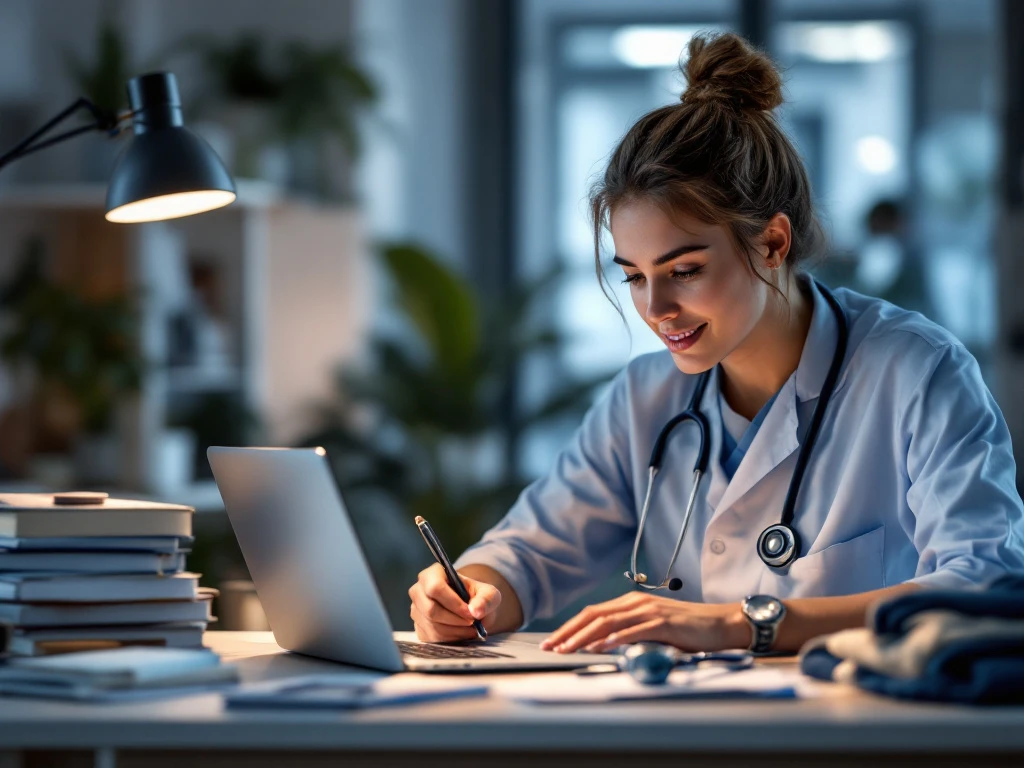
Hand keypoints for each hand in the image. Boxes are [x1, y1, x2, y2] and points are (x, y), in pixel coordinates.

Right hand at [409, 563, 501, 642]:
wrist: (471, 609)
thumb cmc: (478, 597)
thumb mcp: (489, 594)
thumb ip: (486, 599)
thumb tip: (476, 611)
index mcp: (434, 574)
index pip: (435, 588)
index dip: (453, 603)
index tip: (470, 613)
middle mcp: (419, 590)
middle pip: (431, 610)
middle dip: (455, 620)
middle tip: (472, 623)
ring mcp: (416, 609)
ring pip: (432, 626)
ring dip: (455, 631)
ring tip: (470, 629)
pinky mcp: (418, 627)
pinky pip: (431, 638)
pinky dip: (450, 639)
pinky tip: (461, 633)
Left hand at [539, 592, 749, 653]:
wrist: (720, 623)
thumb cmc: (686, 629)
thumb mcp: (651, 630)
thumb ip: (628, 634)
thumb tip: (602, 646)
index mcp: (630, 603)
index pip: (591, 614)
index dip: (569, 627)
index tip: (552, 641)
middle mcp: (635, 603)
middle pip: (593, 616)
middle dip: (568, 632)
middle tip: (551, 647)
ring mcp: (649, 611)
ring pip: (608, 622)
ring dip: (585, 637)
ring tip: (568, 648)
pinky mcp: (663, 622)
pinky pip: (634, 630)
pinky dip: (616, 638)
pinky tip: (602, 646)